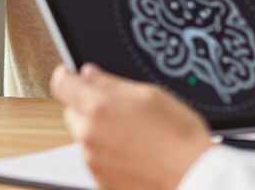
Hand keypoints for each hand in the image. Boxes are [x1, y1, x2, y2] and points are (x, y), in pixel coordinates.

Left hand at [50, 63, 211, 189]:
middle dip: (89, 106)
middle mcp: (88, 136)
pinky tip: (133, 151)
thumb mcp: (150, 95)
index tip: (74, 76)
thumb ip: (111, 83)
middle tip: (120, 109)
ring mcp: (92, 161)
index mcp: (98, 108)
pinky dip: (107, 152)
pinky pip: (95, 158)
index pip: (62, 83)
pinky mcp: (99, 180)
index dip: (68, 75)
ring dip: (98, 131)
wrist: (192, 176)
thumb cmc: (178, 138)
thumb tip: (89, 74)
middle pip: (72, 111)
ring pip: (84, 136)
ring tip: (133, 134)